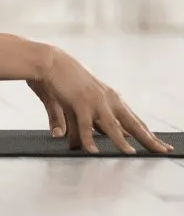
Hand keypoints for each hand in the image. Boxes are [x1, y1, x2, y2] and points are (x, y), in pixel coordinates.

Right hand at [26, 47, 172, 153]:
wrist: (50, 62)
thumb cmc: (62, 81)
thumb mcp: (72, 106)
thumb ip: (75, 125)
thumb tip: (74, 142)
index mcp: (111, 99)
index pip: (134, 120)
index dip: (147, 133)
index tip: (160, 144)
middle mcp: (108, 100)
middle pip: (132, 123)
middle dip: (148, 138)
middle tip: (164, 150)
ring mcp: (96, 100)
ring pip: (112, 125)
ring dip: (121, 141)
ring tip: (130, 153)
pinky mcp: (80, 101)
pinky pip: (86, 124)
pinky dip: (88, 139)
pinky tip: (93, 150)